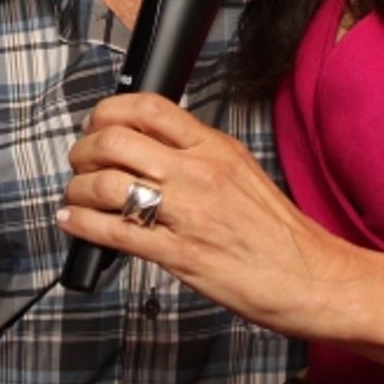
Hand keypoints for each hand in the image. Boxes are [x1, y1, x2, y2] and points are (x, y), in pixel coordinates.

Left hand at [58, 93, 365, 339]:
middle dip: (83, 150)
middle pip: (116, 140)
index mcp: (214, 147)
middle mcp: (198, 172)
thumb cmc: (279, 232)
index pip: (149, 108)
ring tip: (73, 195)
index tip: (96, 122)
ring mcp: (186, 212)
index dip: (108, 110)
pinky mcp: (178, 254)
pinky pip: (115, 232)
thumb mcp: (241, 172)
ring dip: (77, 189)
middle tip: (78, 161)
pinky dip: (83, 225)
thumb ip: (199, 155)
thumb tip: (154, 147)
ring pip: (107, 184)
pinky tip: (73, 222)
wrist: (310, 275)